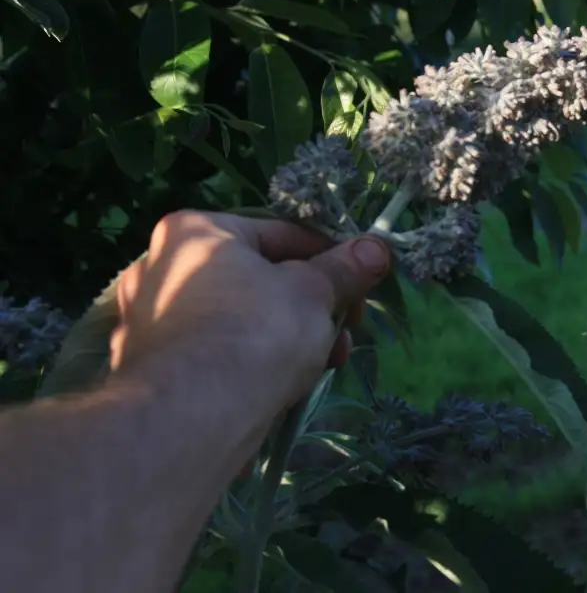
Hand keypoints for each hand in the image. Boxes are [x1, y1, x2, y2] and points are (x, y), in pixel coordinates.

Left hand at [110, 210, 391, 426]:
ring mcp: (151, 321)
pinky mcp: (154, 368)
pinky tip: (290, 382)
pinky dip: (255, 360)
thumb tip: (378, 248)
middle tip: (347, 328)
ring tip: (329, 360)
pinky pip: (220, 352)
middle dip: (312, 304)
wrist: (197, 414)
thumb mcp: (315, 291)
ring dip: (292, 335)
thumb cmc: (257, 330)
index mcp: (196, 231)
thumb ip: (346, 268)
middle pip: (261, 278)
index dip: (332, 257)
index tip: (361, 283)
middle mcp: (161, 267)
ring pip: (243, 318)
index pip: (282, 234)